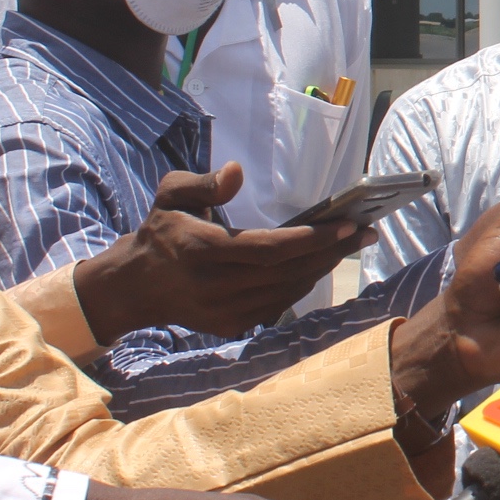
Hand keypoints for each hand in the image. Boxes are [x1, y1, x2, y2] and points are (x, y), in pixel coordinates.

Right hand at [74, 163, 373, 342]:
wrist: (134, 288)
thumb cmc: (162, 232)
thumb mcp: (170, 195)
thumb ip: (203, 183)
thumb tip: (236, 172)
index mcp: (202, 250)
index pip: (270, 248)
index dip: (313, 238)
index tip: (348, 223)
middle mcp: (214, 286)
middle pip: (288, 271)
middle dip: (332, 251)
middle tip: (365, 231)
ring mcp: (224, 312)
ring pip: (288, 290)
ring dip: (323, 268)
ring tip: (350, 244)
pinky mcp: (231, 326)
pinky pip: (279, 305)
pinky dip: (303, 284)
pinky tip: (320, 263)